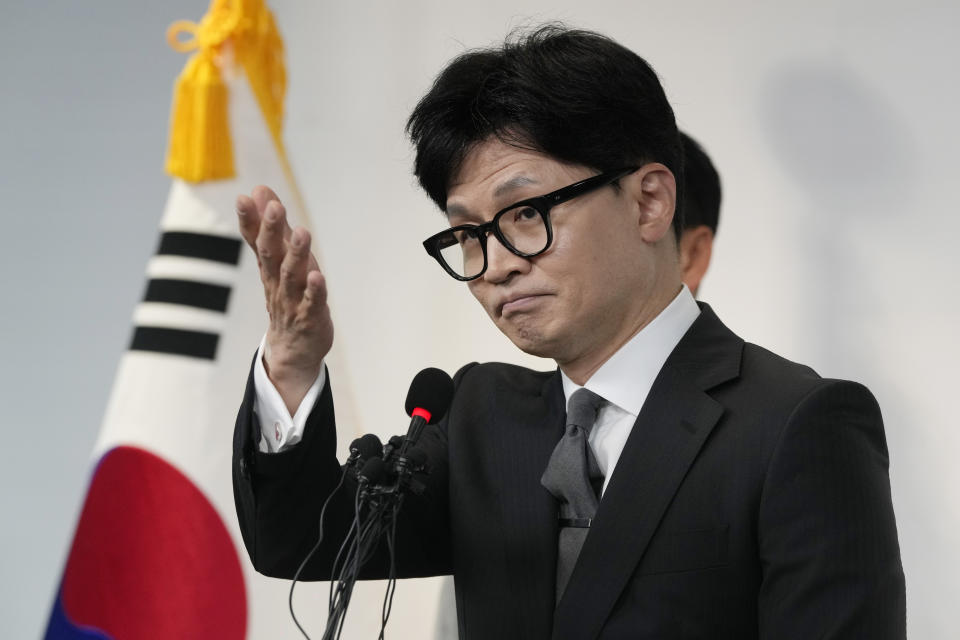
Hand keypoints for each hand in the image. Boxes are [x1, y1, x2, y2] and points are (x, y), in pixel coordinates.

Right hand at [237, 185, 332, 413]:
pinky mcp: (311, 317)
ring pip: (292, 276)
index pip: (256, 241)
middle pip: (272, 255)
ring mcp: (293, 301)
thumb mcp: (276, 261)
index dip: (250, 220)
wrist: (292, 351)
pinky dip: (315, 290)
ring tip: (302, 233)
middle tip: (275, 207)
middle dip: (272, 231)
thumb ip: (268, 227)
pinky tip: (318, 276)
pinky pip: (312, 303)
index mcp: (269, 267)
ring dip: (297, 255)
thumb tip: (259, 190)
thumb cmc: (287, 297)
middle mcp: (277, 282)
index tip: (244, 197)